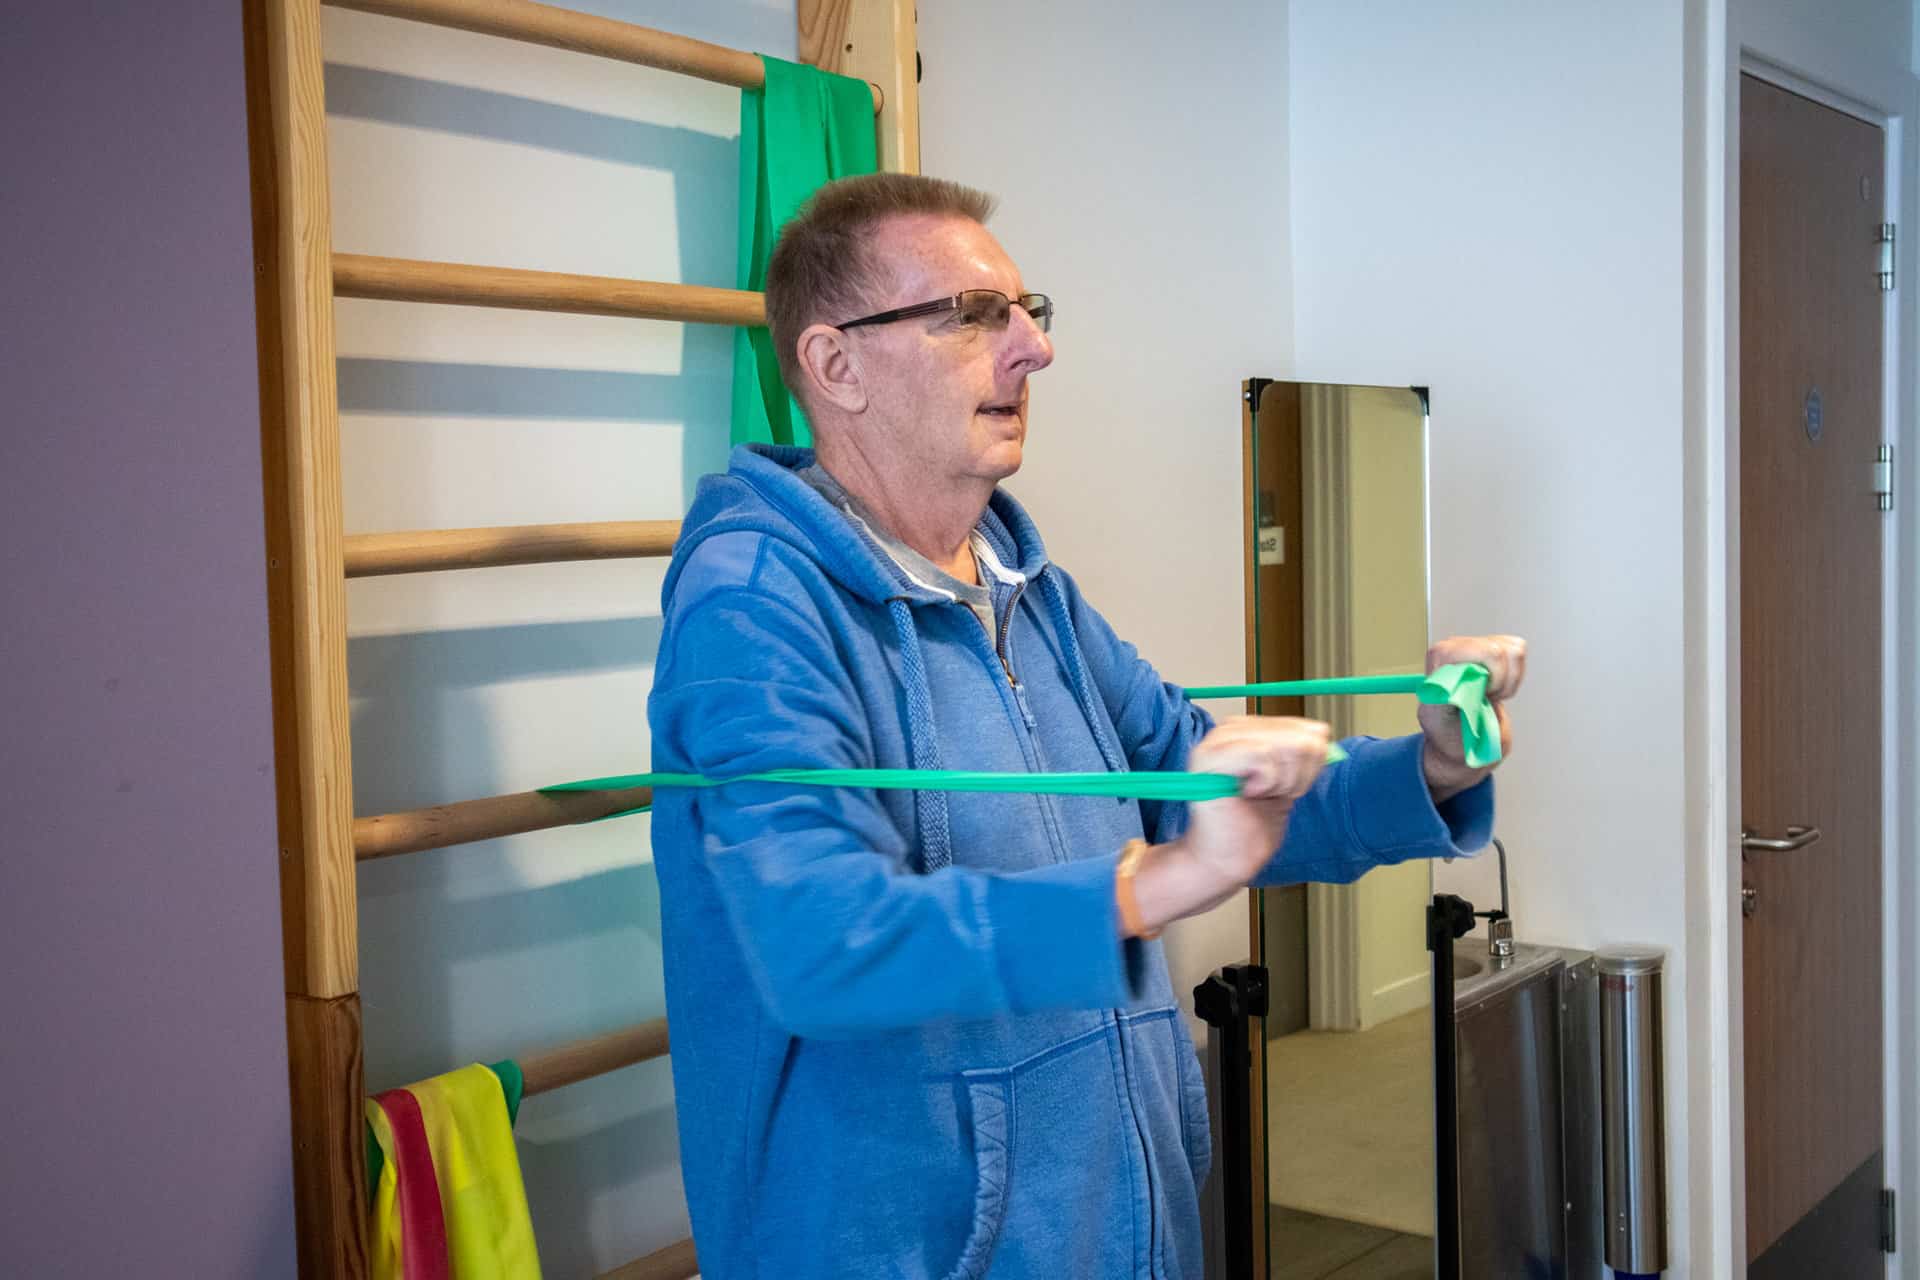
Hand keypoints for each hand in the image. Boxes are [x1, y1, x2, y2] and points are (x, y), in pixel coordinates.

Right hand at [1128, 716, 1330, 932]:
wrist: (1226, 860)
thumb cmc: (1252, 828)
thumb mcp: (1288, 783)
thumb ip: (1302, 755)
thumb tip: (1321, 731)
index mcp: (1248, 732)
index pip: (1301, 727)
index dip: (1310, 763)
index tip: (1289, 787)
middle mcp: (1229, 730)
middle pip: (1296, 735)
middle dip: (1297, 774)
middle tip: (1274, 794)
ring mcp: (1216, 742)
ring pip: (1281, 744)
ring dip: (1282, 781)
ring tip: (1261, 795)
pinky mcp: (1209, 758)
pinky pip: (1262, 755)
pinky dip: (1267, 781)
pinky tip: (1250, 794)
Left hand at [1419, 634, 1526, 801]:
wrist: (1459, 736)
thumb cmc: (1448, 731)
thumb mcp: (1441, 722)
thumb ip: (1447, 703)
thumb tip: (1455, 690)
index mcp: (1440, 658)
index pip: (1480, 651)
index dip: (1490, 677)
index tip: (1480, 695)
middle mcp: (1455, 645)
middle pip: (1500, 651)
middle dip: (1500, 681)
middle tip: (1485, 698)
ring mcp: (1476, 644)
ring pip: (1514, 650)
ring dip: (1508, 680)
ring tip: (1490, 694)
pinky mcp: (1494, 647)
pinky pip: (1518, 652)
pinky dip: (1514, 676)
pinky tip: (1497, 687)